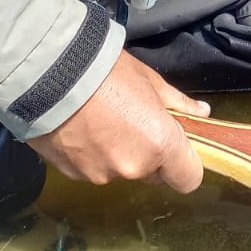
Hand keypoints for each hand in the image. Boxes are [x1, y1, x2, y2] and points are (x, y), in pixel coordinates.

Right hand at [29, 50, 208, 192]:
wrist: (49, 74)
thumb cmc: (108, 71)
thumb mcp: (151, 81)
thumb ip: (178, 104)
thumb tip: (201, 113)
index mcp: (160, 145)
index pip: (188, 178)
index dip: (185, 164)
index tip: (178, 147)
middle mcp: (133, 167)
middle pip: (152, 172)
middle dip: (149, 153)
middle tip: (135, 121)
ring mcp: (100, 174)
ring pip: (120, 169)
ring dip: (117, 152)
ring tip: (101, 119)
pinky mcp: (72, 174)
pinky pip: (93, 168)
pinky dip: (91, 154)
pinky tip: (81, 127)